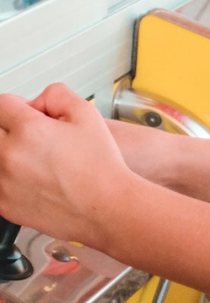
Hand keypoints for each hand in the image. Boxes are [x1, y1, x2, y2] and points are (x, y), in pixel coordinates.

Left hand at [0, 85, 131, 247]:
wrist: (105, 206)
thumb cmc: (100, 167)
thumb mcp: (88, 115)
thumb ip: (59, 96)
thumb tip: (40, 100)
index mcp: (30, 130)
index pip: (2, 104)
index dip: (18, 106)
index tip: (27, 112)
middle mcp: (10, 155)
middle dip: (9, 127)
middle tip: (31, 135)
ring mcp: (3, 182)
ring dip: (7, 152)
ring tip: (34, 158)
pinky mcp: (3, 204)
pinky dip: (8, 176)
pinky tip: (33, 177)